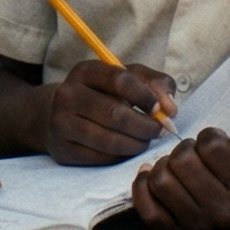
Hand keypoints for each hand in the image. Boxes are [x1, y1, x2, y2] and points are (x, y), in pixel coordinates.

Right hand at [45, 59, 178, 164]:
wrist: (59, 116)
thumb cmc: (103, 95)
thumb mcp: (127, 79)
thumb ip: (155, 84)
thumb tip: (170, 109)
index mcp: (85, 71)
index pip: (119, 80)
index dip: (144, 96)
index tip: (159, 109)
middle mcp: (67, 94)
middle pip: (115, 114)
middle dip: (145, 126)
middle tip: (159, 131)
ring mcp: (61, 123)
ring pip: (109, 140)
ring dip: (136, 144)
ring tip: (146, 141)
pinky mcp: (63, 150)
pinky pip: (101, 158)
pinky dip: (121, 157)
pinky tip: (128, 150)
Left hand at [132, 114, 229, 229]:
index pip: (210, 145)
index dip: (210, 135)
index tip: (218, 143)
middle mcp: (225, 212)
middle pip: (181, 161)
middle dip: (185, 148)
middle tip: (197, 154)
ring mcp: (200, 225)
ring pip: (160, 180)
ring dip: (165, 163)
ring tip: (180, 165)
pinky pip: (147, 209)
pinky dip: (142, 185)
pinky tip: (151, 173)